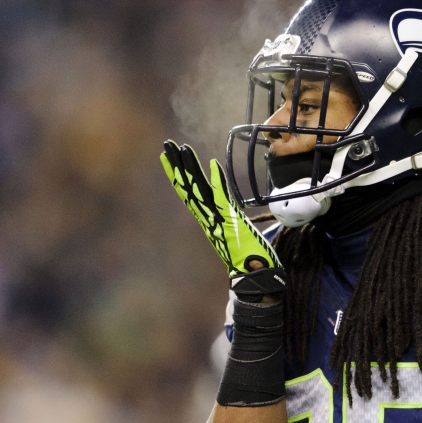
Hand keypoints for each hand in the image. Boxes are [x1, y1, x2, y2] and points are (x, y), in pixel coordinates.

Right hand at [161, 140, 285, 299]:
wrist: (255, 277)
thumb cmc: (249, 257)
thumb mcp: (235, 235)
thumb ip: (229, 223)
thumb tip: (229, 215)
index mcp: (209, 220)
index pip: (189, 193)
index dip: (177, 175)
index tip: (167, 158)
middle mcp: (209, 218)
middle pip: (188, 187)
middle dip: (177, 165)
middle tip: (167, 144)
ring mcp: (217, 219)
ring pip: (199, 189)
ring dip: (190, 167)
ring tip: (181, 148)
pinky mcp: (230, 221)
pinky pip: (221, 197)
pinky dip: (217, 181)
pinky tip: (212, 163)